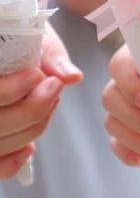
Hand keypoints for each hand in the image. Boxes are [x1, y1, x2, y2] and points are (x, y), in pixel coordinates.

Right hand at [0, 24, 82, 178]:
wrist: (9, 38)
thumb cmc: (16, 35)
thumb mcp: (33, 36)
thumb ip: (48, 55)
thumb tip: (71, 76)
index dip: (11, 90)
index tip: (38, 75)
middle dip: (31, 109)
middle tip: (54, 86)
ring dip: (32, 127)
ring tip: (50, 100)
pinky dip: (11, 163)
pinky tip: (29, 148)